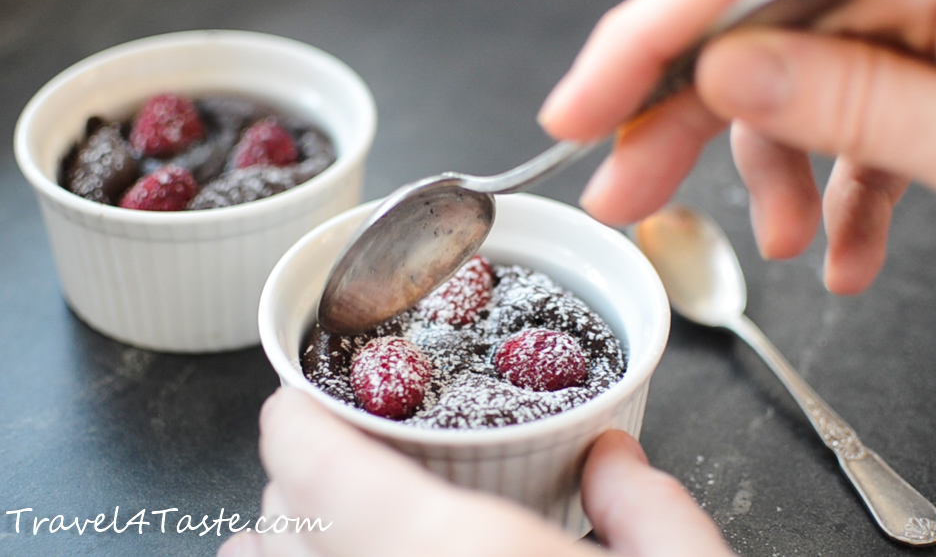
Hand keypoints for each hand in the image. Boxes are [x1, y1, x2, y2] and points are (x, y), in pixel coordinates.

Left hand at [217, 387, 733, 556]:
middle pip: (279, 525)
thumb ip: (649, 507)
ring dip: (282, 545)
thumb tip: (613, 457)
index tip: (304, 402)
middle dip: (296, 483)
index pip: (307, 461)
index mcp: (452, 550)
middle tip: (340, 458)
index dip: (294, 419)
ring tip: (306, 527)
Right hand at [538, 0, 935, 293]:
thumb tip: (725, 81)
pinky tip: (847, 250)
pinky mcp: (927, 62)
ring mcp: (915, 16)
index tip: (576, 115)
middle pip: (748, 32)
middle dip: (682, 124)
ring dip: (773, 174)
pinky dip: (838, 187)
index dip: (640, 47)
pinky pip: (851, 114)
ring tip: (788, 246)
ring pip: (792, 80)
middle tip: (624, 194)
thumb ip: (852, 101)